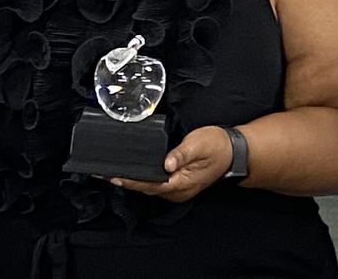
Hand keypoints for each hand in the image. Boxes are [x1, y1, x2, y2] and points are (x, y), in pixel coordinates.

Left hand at [109, 125, 232, 202]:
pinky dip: (142, 178)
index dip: (130, 181)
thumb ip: (181, 155)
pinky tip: (133, 172)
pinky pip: (156, 183)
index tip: (113, 177)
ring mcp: (178, 189)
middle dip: (125, 181)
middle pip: (146, 188)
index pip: (149, 185)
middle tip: (103, 173)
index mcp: (181, 184)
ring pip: (150, 187)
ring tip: (112, 173)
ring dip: (132, 181)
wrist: (233, 151)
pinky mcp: (178, 182)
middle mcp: (177, 191)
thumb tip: (166, 163)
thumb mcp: (198, 145)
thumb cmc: (216, 146)